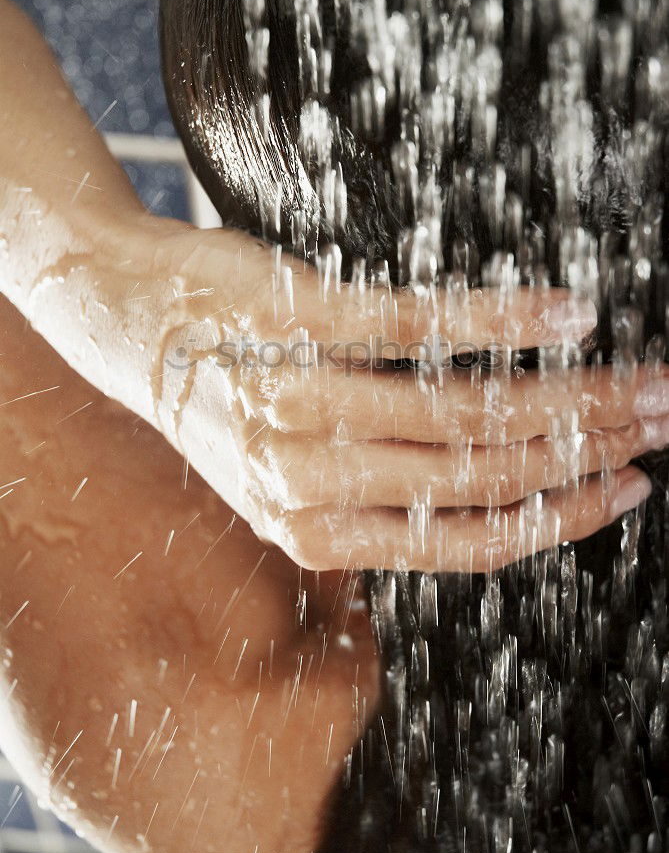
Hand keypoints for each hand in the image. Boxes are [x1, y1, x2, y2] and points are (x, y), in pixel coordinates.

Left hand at [121, 225, 658, 570]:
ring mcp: (306, 400)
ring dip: (567, 394)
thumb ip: (375, 491)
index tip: (625, 488)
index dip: (559, 517)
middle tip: (659, 418)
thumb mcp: (288, 470)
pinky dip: (505, 320)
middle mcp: (310, 480)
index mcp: (315, 532)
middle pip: (481, 475)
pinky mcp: (303, 321)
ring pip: (464, 412)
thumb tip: (489, 484)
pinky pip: (422, 327)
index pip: (465, 540)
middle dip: (587, 449)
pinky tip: (565, 311)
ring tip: (636, 376)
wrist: (126, 320)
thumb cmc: (224, 392)